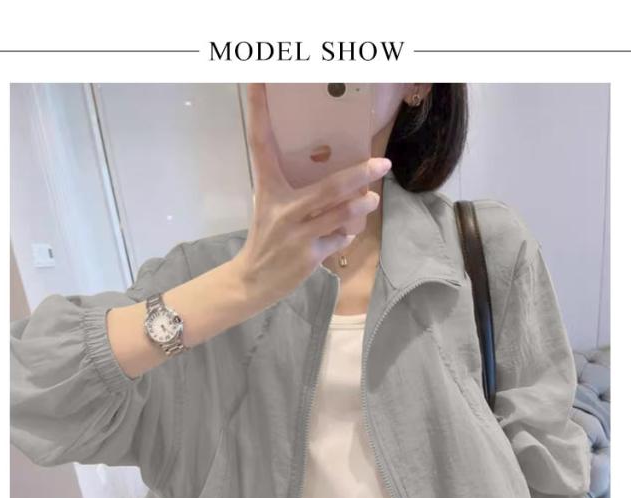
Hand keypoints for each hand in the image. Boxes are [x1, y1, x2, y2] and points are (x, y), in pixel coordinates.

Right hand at [233, 83, 391, 306]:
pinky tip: (343, 234)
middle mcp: (283, 209)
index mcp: (268, 188)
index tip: (258, 79)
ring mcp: (297, 234)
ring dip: (361, 207)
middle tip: (383, 163)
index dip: (258, 111)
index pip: (261, 144)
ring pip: (340, 215)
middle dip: (359, 175)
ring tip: (372, 199)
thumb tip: (344, 183)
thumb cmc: (265, 239)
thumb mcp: (272, 208)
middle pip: (328, 186)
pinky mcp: (308, 256)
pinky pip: (338, 239)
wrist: (251, 281)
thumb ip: (300, 193)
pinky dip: (345, 234)